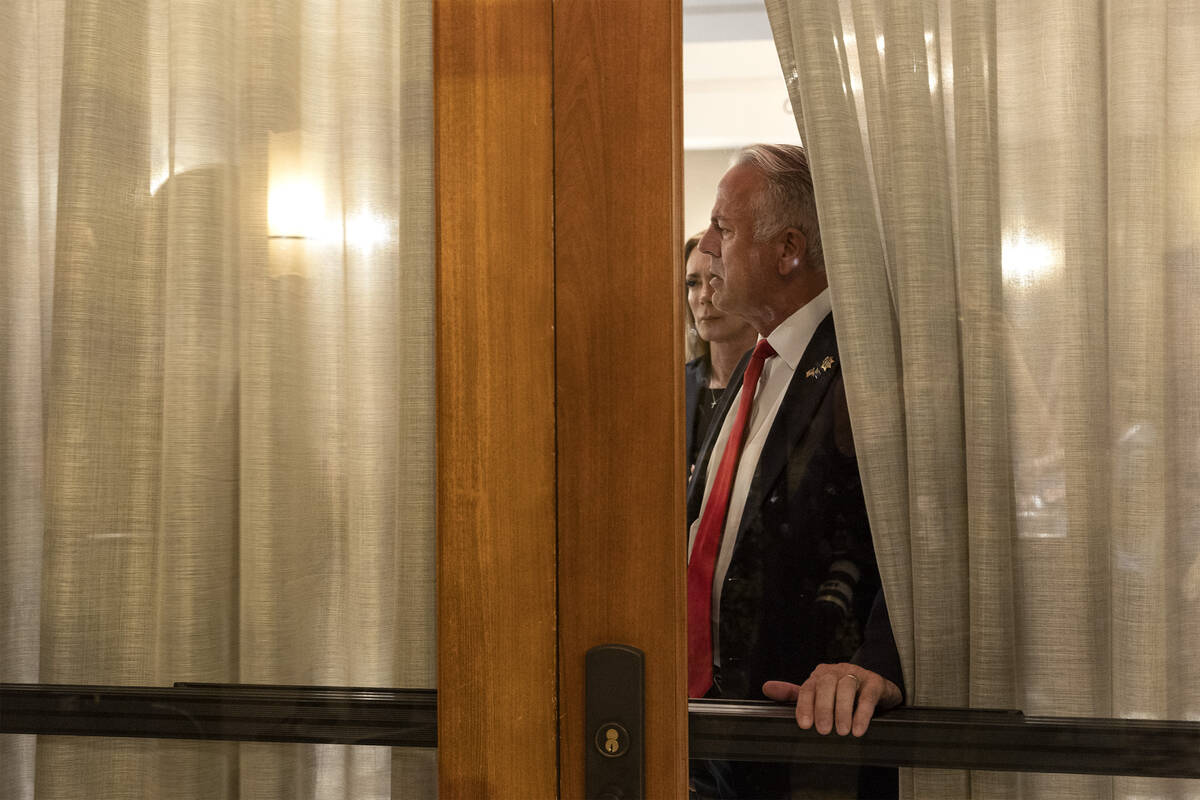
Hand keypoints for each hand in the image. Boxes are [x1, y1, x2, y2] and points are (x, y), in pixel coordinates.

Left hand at [763, 663, 900, 736]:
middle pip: (826, 684)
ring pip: (846, 687)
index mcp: (819, 675)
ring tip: (843, 731)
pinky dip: (863, 712)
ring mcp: (856, 674)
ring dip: (843, 710)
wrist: (877, 688)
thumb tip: (766, 688)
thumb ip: (794, 694)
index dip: (805, 706)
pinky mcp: (875, 682)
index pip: (808, 687)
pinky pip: (868, 695)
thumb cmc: (843, 694)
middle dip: (823, 708)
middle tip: (824, 730)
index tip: (805, 725)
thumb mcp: (818, 694)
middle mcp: (836, 671)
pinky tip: (858, 728)